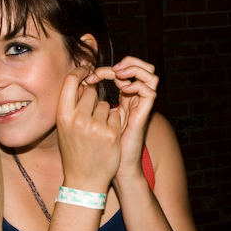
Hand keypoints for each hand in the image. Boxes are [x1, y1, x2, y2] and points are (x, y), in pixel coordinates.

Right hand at [56, 66, 122, 192]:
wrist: (84, 180)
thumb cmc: (74, 152)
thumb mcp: (65, 127)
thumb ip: (72, 105)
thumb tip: (84, 82)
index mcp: (62, 115)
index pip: (71, 81)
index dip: (80, 72)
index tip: (87, 71)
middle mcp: (77, 118)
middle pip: (91, 93)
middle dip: (94, 101)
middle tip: (91, 120)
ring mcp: (95, 126)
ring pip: (106, 104)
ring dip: (105, 114)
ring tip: (98, 132)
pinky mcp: (111, 133)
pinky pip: (117, 116)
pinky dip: (115, 123)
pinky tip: (107, 138)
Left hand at [86, 57, 157, 178]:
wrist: (106, 168)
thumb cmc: (96, 146)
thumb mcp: (90, 118)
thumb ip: (89, 101)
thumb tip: (81, 81)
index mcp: (124, 97)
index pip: (125, 70)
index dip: (108, 67)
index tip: (89, 74)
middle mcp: (135, 99)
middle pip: (141, 67)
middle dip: (124, 63)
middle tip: (105, 70)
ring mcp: (141, 106)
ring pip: (150, 74)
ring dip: (133, 69)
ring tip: (116, 73)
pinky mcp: (144, 114)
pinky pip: (149, 91)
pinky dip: (136, 85)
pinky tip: (123, 89)